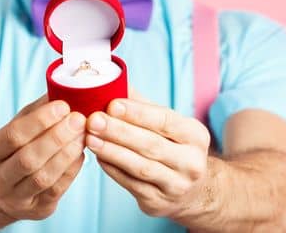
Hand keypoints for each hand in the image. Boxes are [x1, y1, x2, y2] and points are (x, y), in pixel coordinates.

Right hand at [0, 95, 87, 220]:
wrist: (3, 191)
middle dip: (57, 137)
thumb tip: (64, 88)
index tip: (63, 106)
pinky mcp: (36, 210)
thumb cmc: (13, 151)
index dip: (40, 121)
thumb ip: (37, 111)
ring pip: (43, 177)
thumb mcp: (15, 129)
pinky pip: (57, 189)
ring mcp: (15, 199)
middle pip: (28, 158)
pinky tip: (81, 153)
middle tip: (79, 119)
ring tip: (83, 134)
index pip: (13, 136)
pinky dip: (72, 169)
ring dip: (67, 153)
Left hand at [86, 95, 212, 218]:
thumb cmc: (174, 148)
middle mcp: (191, 163)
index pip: (166, 121)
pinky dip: (112, 169)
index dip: (137, 113)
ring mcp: (176, 186)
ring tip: (89, 138)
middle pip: (151, 145)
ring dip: (112, 151)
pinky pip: (130, 184)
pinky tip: (98, 156)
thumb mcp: (170, 125)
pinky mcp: (158, 203)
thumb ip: (143, 106)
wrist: (193, 190)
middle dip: (119, 132)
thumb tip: (112, 83)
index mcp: (196, 136)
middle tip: (93, 120)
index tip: (112, 104)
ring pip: (140, 167)